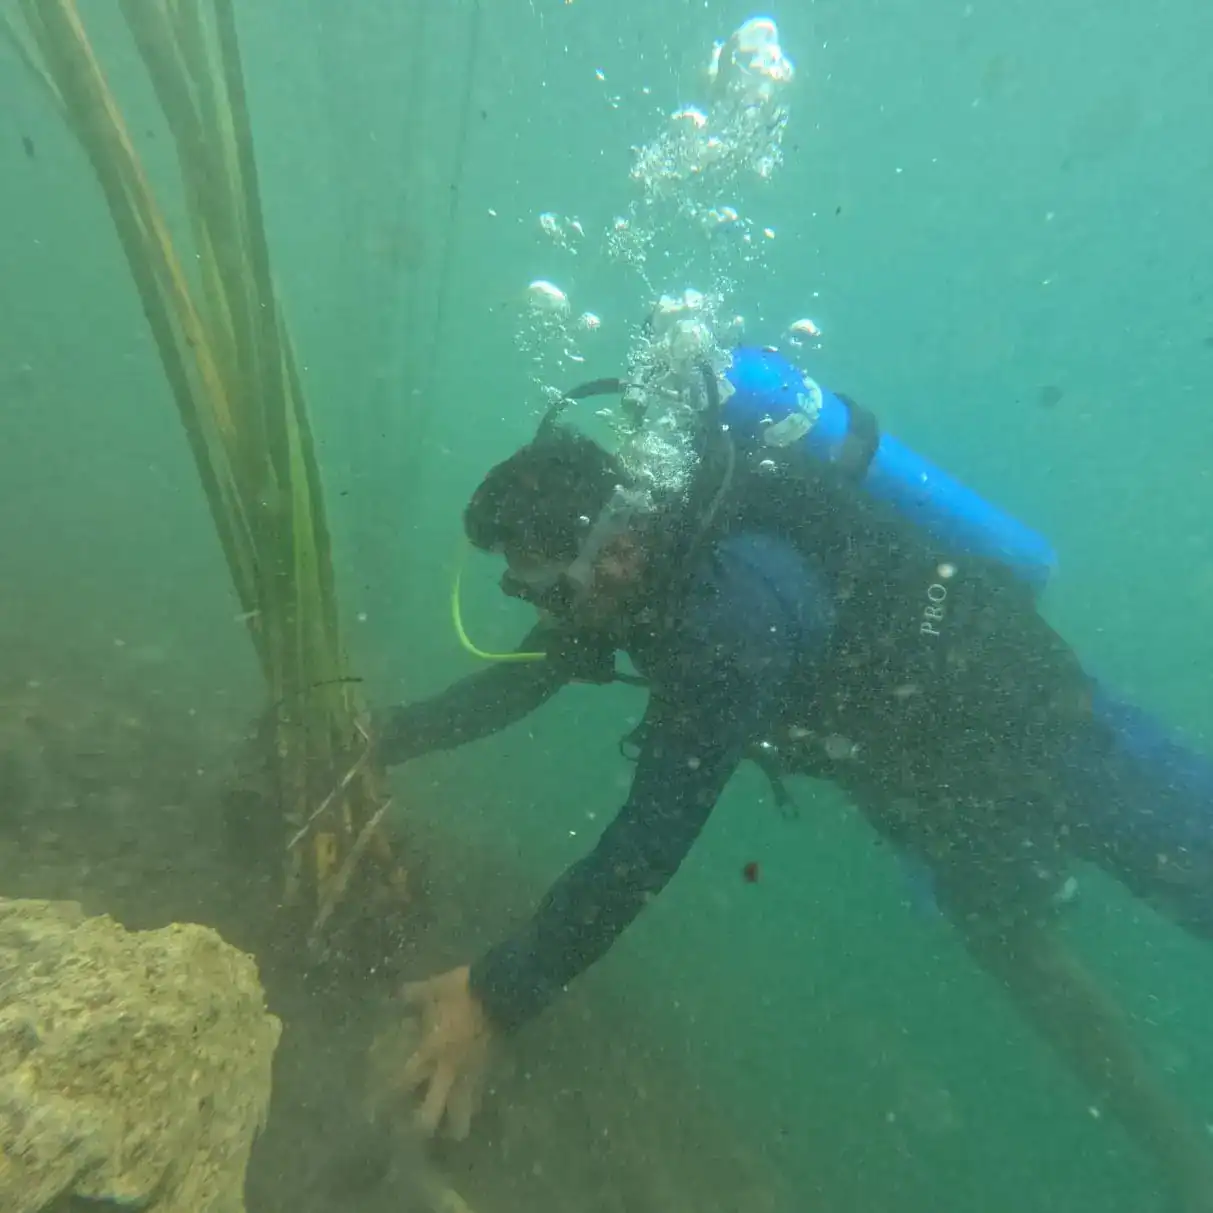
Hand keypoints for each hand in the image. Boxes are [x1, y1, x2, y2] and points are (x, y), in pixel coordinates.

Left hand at [396, 965, 492, 1139]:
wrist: (499, 991)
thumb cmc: (462, 990)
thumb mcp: (433, 988)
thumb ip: (412, 994)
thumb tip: (395, 995)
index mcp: (430, 1049)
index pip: (405, 1080)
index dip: (390, 1094)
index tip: (376, 1106)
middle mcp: (447, 1068)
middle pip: (433, 1109)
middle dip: (421, 1125)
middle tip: (411, 1133)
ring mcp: (469, 1072)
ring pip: (461, 1110)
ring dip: (455, 1125)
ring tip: (449, 1135)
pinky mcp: (487, 1069)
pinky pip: (477, 1094)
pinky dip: (472, 1105)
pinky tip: (469, 1111)